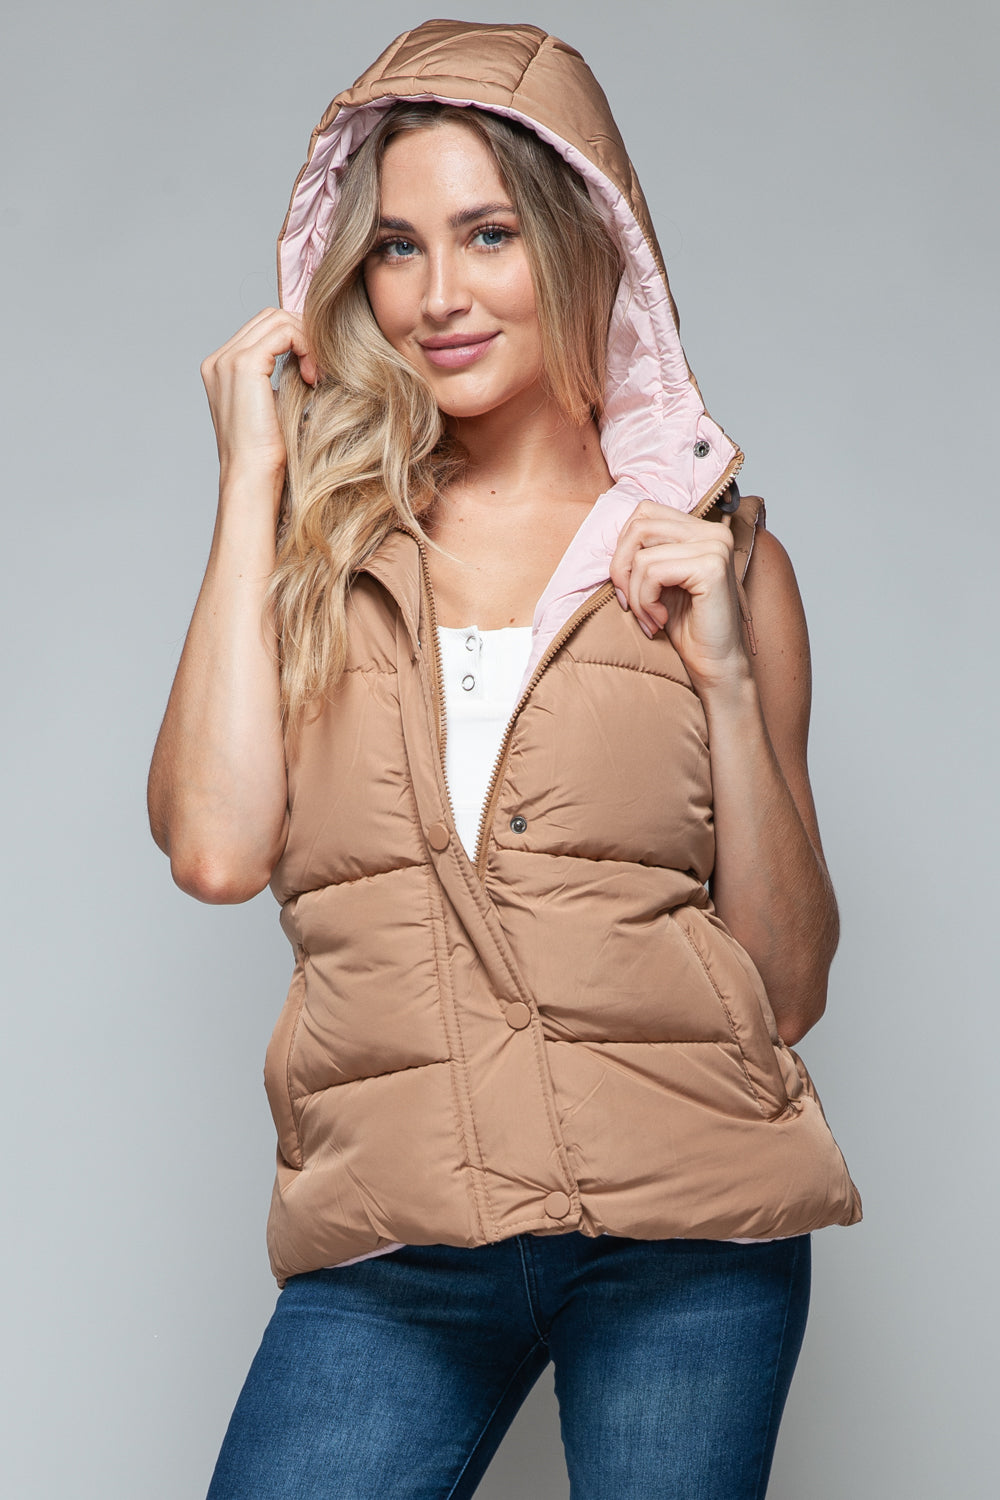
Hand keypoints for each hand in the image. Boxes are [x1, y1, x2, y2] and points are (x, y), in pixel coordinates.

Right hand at [200, 307, 317, 488]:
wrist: (251, 478)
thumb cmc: (266, 455)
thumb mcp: (272, 407)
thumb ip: (278, 379)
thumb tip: (308, 359)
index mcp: (220, 369)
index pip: (262, 330)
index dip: (295, 339)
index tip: (315, 371)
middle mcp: (218, 360)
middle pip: (269, 318)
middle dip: (303, 335)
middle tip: (321, 369)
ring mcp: (227, 360)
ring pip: (278, 320)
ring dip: (307, 341)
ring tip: (317, 375)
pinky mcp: (244, 365)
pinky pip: (285, 331)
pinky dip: (306, 346)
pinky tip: (313, 376)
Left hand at [609, 500, 751, 694]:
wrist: (714, 664)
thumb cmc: (686, 627)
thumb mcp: (657, 582)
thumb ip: (642, 553)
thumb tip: (610, 539)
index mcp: (700, 529)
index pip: (644, 513)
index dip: (624, 548)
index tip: (627, 585)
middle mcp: (713, 531)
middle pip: (639, 527)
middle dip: (622, 569)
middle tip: (629, 603)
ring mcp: (715, 546)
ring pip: (642, 555)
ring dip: (634, 593)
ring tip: (649, 617)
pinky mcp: (711, 567)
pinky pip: (653, 572)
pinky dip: (645, 601)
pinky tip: (660, 619)